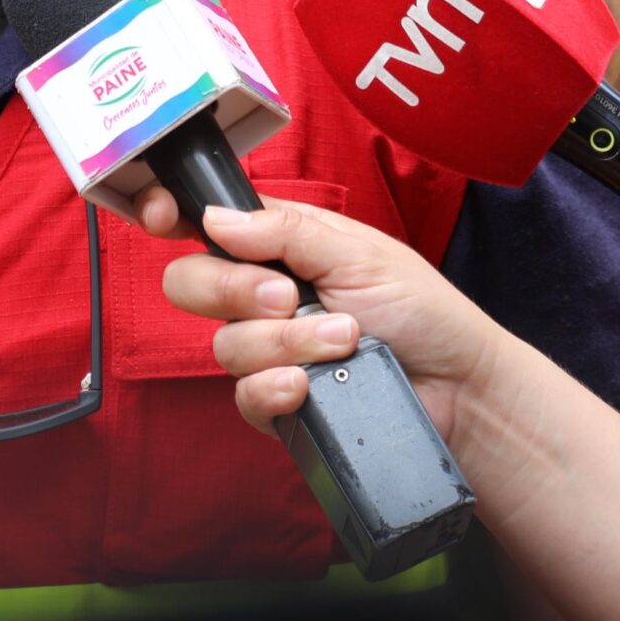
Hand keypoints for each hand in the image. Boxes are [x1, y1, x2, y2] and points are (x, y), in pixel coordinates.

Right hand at [134, 190, 501, 442]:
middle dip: (231, 289)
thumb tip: (214, 218)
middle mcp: (264, 295)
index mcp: (280, 245)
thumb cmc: (421, 310)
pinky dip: (273, 390)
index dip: (172, 216)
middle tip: (288, 297)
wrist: (459, 389)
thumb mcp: (358, 252)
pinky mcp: (279, 404)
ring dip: (285, 343)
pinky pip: (243, 398)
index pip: (208, 225)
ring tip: (343, 342)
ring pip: (224, 345)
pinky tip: (306, 387)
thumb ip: (286, 233)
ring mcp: (268, 352)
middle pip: (191, 283)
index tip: (160, 216)